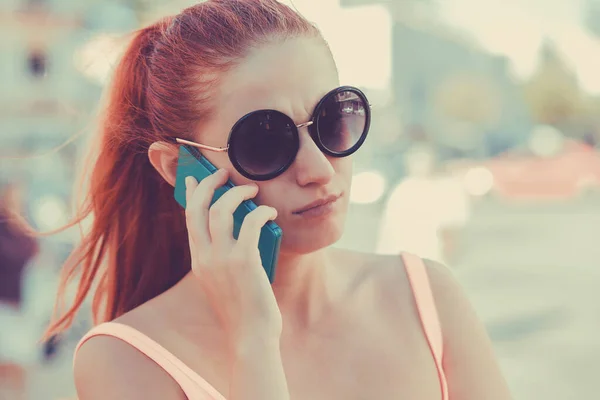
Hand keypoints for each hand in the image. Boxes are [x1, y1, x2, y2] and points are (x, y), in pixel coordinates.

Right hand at [184, 169, 281, 341]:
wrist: (250, 336)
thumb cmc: (243, 309)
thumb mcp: (223, 280)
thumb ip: (223, 256)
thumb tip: (240, 227)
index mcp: (198, 262)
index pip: (189, 219)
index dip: (191, 195)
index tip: (193, 178)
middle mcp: (204, 258)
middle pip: (198, 208)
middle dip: (209, 184)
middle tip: (224, 173)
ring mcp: (222, 259)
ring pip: (221, 210)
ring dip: (237, 194)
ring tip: (252, 190)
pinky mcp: (244, 261)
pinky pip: (251, 223)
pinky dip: (261, 211)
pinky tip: (270, 211)